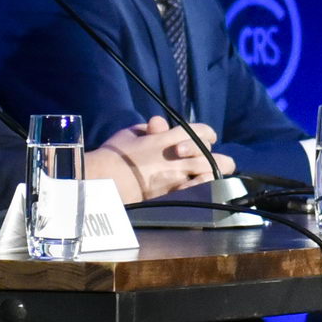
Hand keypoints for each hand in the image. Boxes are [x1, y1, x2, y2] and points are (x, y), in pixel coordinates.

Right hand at [89, 117, 229, 198]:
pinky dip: (201, 192)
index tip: (207, 137)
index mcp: (169, 140)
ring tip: (206, 177)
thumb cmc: (115, 154)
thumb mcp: (132, 133)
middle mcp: (178, 159)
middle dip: (217, 160)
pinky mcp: (172, 197)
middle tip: (209, 162)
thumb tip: (160, 124)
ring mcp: (177, 180)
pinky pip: (197, 194)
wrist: (104, 180)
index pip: (202, 132)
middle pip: (214, 158)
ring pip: (210, 177)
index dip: (207, 134)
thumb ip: (150, 129)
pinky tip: (199, 191)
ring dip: (211, 176)